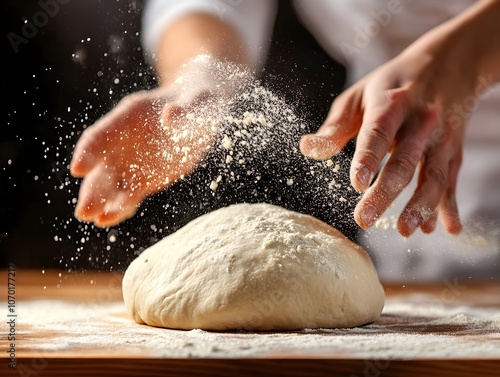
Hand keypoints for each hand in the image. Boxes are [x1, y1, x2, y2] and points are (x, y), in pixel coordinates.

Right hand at [70, 88, 214, 227]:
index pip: (101, 134)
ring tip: (95, 219)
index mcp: (128, 117)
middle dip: (92, 188)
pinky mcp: (145, 179)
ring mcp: (132, 162)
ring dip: (102, 202)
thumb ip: (185, 110)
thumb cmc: (196, 100)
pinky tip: (109, 219)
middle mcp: (123, 142)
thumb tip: (170, 116)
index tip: (78, 169)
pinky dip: (120, 206)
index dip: (88, 151)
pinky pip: (129, 195)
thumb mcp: (197, 101)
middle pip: (101, 166)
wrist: (199, 111)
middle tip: (83, 211)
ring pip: (111, 185)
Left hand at [300, 19, 490, 236]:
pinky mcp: (454, 151)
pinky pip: (451, 181)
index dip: (368, 158)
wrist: (450, 64)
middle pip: (404, 161)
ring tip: (403, 231)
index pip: (379, 133)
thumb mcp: (360, 95)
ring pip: (433, 175)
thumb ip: (336, 126)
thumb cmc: (393, 83)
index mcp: (392, 104)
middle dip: (384, 193)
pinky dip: (449, 206)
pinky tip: (446, 229)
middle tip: (363, 220)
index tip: (356, 183)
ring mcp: (441, 137)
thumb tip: (306, 149)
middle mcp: (421, 121)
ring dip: (421, 206)